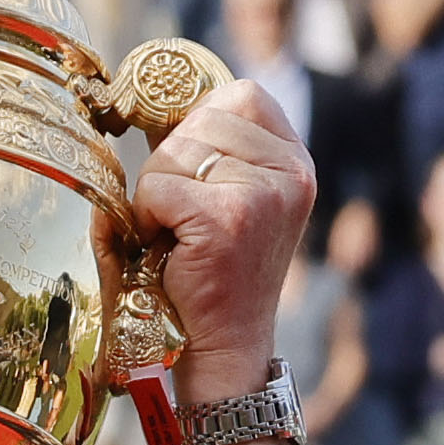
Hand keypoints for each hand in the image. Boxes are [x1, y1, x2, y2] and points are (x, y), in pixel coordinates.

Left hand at [135, 67, 317, 387]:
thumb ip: (220, 151)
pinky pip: (157, 185)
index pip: (241, 95)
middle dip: (174, 162)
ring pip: (174, 151)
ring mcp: (263, 194)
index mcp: (297, 161)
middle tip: (183, 215)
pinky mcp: (228, 218)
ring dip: (158, 192)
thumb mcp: (238, 200)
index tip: (192, 162)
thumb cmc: (218, 274)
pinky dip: (147, 215)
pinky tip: (167, 247)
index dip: (202, 120)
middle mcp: (291, 172)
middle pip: (201, 119)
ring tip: (179, 234)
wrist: (228, 349)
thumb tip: (156, 97)